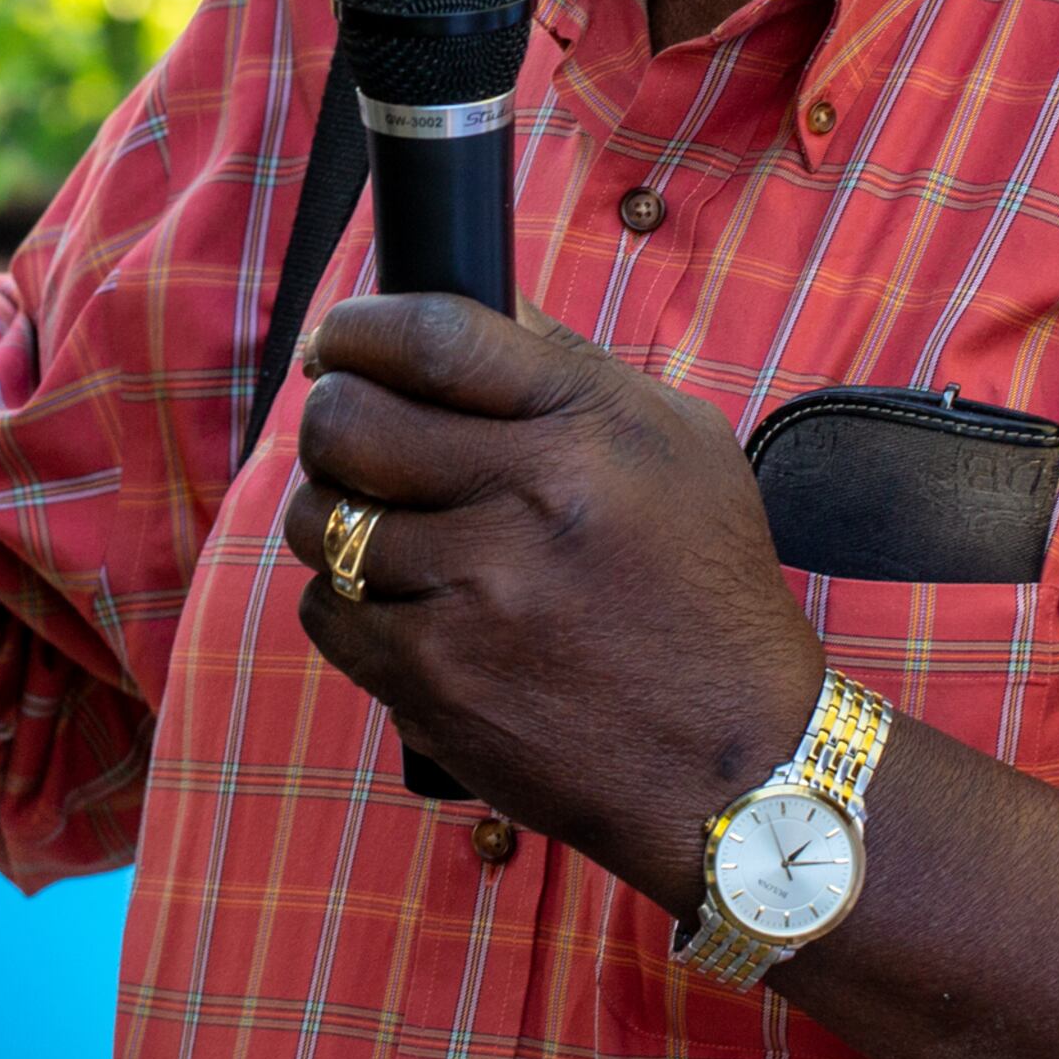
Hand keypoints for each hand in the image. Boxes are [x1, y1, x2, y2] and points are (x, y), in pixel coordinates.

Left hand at [283, 294, 824, 912]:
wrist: (734, 759)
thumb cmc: (706, 588)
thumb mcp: (679, 444)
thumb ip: (571, 367)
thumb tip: (479, 299)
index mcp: (588, 424)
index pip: (432, 337)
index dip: (358, 326)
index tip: (337, 338)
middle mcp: (530, 499)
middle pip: (350, 420)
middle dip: (330, 415)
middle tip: (346, 430)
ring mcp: (476, 593)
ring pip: (323, 517)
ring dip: (333, 513)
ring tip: (376, 523)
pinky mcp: (435, 677)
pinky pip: (327, 610)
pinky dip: (346, 601)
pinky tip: (399, 603)